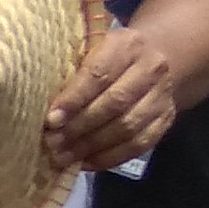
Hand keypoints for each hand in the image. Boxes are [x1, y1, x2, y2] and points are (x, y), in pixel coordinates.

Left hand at [46, 24, 181, 171]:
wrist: (158, 55)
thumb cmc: (107, 56)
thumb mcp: (89, 51)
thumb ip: (71, 73)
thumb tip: (41, 108)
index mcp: (126, 46)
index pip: (99, 74)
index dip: (74, 99)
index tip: (50, 120)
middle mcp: (151, 68)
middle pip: (115, 103)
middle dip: (79, 127)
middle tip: (52, 143)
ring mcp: (162, 95)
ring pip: (128, 127)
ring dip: (92, 146)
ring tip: (63, 156)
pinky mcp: (167, 118)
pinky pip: (140, 144)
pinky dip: (110, 157)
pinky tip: (85, 162)